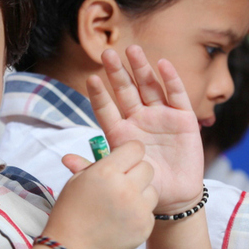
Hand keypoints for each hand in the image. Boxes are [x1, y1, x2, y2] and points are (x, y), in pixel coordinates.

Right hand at [51, 140, 157, 248]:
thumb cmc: (70, 212)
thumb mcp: (76, 181)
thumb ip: (94, 163)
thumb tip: (100, 149)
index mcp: (107, 172)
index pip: (136, 148)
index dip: (129, 153)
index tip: (124, 160)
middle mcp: (126, 188)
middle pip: (147, 167)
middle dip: (136, 172)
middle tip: (122, 182)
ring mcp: (138, 209)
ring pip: (152, 189)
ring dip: (141, 192)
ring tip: (122, 202)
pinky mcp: (145, 226)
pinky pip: (150, 210)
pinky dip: (140, 212)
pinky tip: (123, 218)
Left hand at [87, 46, 204, 216]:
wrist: (175, 197)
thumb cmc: (145, 186)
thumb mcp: (118, 176)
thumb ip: (92, 166)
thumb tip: (64, 159)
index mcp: (120, 132)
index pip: (106, 108)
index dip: (98, 94)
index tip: (90, 79)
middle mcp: (140, 119)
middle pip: (126, 90)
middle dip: (117, 72)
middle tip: (107, 54)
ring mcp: (161, 116)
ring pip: (150, 87)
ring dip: (141, 68)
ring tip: (133, 50)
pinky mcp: (184, 118)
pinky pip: (177, 95)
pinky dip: (171, 80)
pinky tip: (163, 65)